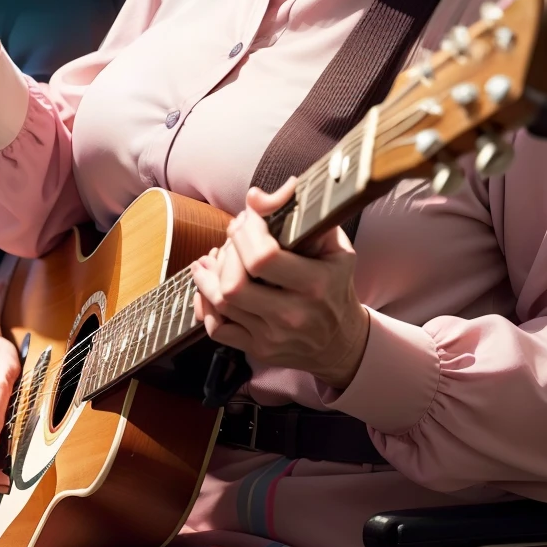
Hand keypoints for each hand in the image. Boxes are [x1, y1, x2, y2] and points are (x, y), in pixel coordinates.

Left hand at [190, 182, 369, 389]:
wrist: (342, 342)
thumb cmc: (335, 285)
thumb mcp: (335, 247)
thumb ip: (301, 215)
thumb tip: (255, 196)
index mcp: (315, 284)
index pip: (263, 257)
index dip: (245, 231)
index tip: (247, 218)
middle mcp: (293, 314)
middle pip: (235, 283)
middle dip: (227, 252)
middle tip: (232, 237)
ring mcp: (273, 336)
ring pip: (221, 302)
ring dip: (209, 274)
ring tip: (213, 256)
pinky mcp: (258, 350)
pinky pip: (217, 329)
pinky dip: (205, 304)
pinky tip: (208, 285)